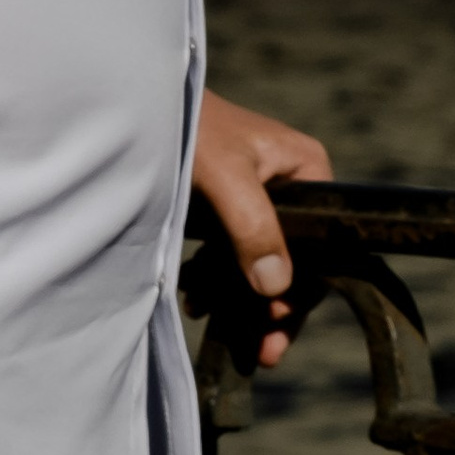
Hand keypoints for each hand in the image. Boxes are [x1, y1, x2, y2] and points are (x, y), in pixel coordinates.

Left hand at [192, 88, 333, 367]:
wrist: (134, 100)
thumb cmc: (184, 127)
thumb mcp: (224, 177)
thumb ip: (253, 228)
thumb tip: (277, 288)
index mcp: (306, 169)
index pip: (320, 247)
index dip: (301, 292)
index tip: (276, 328)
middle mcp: (288, 183)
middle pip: (292, 260)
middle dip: (271, 307)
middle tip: (260, 354)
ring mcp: (255, 195)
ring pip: (259, 261)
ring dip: (240, 299)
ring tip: (213, 321)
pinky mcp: (221, 205)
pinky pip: (230, 252)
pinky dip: (217, 280)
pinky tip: (198, 300)